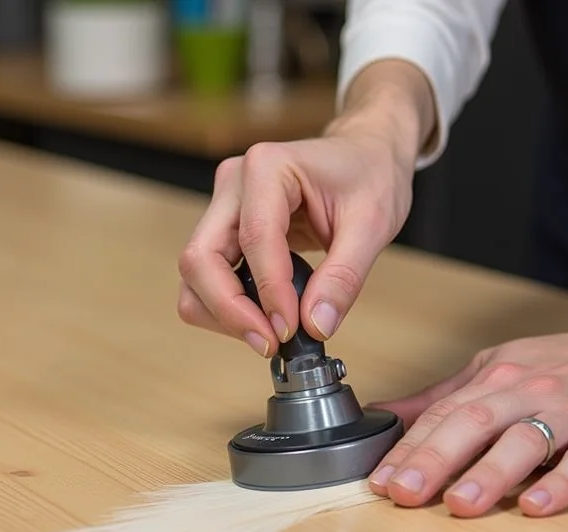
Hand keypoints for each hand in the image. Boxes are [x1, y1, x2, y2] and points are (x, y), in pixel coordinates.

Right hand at [176, 61, 433, 355]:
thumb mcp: (373, 224)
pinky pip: (208, 276)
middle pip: (200, 259)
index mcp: (268, 167)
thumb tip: (316, 326)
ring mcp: (223, 206)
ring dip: (222, 313)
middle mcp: (233, 184)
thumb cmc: (369, 174)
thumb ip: (344, 277)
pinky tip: (264, 316)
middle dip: (229, 310)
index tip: (289, 330)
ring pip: (195, 274)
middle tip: (269, 342)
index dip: (268, 292)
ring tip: (268, 333)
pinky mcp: (224, 229)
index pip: (253, 239)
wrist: (364, 154)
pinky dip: (227, 306)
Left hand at [366, 272, 567, 516]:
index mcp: (495, 380)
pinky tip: (539, 505)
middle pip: (473, 424)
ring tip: (460, 503)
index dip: (408, 448)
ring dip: (490, 473)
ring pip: (526, 441)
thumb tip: (382, 415)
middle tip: (403, 493)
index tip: (379, 480)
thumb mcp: (495, 368)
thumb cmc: (567, 364)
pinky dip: (563, 481)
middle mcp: (528, 393)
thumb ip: (441, 397)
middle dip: (433, 460)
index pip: (443, 415)